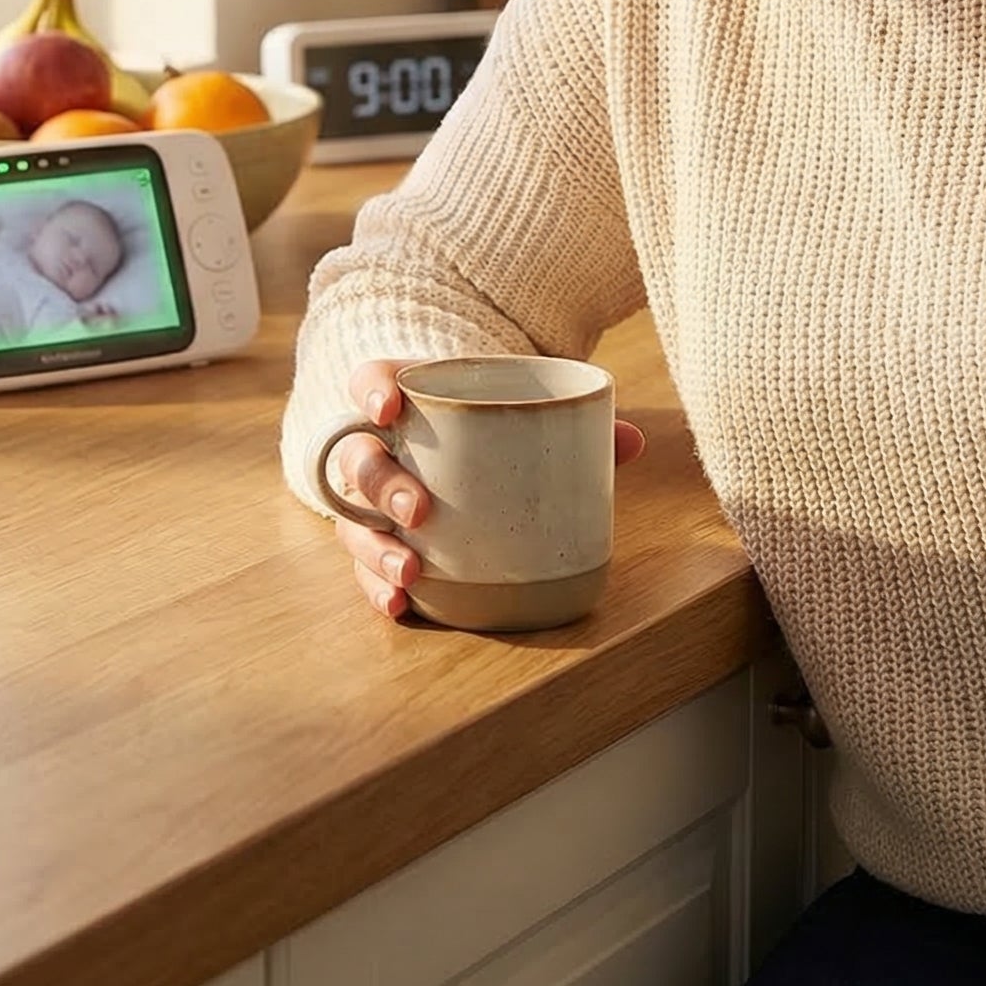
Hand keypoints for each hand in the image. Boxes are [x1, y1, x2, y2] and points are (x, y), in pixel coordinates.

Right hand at [334, 358, 648, 620]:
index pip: (370, 381)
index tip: (392, 409)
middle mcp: (380, 448)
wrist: (469, 449)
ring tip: (411, 571)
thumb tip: (632, 442)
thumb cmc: (496, 426)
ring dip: (376, 548)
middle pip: (359, 460)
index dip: (371, 391)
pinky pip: (364, 568)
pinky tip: (401, 604)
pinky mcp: (381, 543)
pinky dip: (377, 587)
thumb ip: (574, 422)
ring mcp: (374, 501)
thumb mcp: (526, 413)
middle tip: (420, 508)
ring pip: (354, 521)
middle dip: (383, 485)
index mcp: (411, 400)